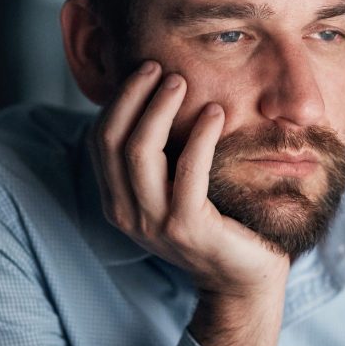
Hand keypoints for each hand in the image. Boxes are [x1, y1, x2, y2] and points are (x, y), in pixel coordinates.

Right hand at [93, 61, 288, 345]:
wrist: (244, 278)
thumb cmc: (215, 224)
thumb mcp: (174, 188)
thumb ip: (159, 156)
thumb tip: (156, 96)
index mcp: (117, 201)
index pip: (100, 140)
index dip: (118, 101)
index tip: (144, 70)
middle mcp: (126, 213)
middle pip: (113, 140)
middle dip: (133, 96)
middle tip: (159, 67)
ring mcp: (154, 223)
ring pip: (140, 151)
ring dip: (159, 108)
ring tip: (180, 81)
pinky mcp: (188, 227)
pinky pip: (188, 170)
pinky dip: (200, 136)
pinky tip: (215, 113)